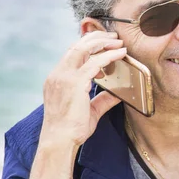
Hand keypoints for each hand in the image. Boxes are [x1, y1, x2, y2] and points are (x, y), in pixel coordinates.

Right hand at [40, 31, 126, 146]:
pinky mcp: (75, 83)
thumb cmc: (72, 129)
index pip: (72, 53)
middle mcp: (58, 75)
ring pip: (84, 49)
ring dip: (103, 43)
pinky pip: (95, 63)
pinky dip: (109, 55)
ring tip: (118, 42)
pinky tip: (121, 54)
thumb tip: (120, 94)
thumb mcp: (90, 110)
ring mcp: (64, 77)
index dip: (88, 44)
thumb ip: (103, 99)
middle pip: (77, 46)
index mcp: (57, 79)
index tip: (103, 41)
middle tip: (113, 37)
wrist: (61, 141)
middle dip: (96, 38)